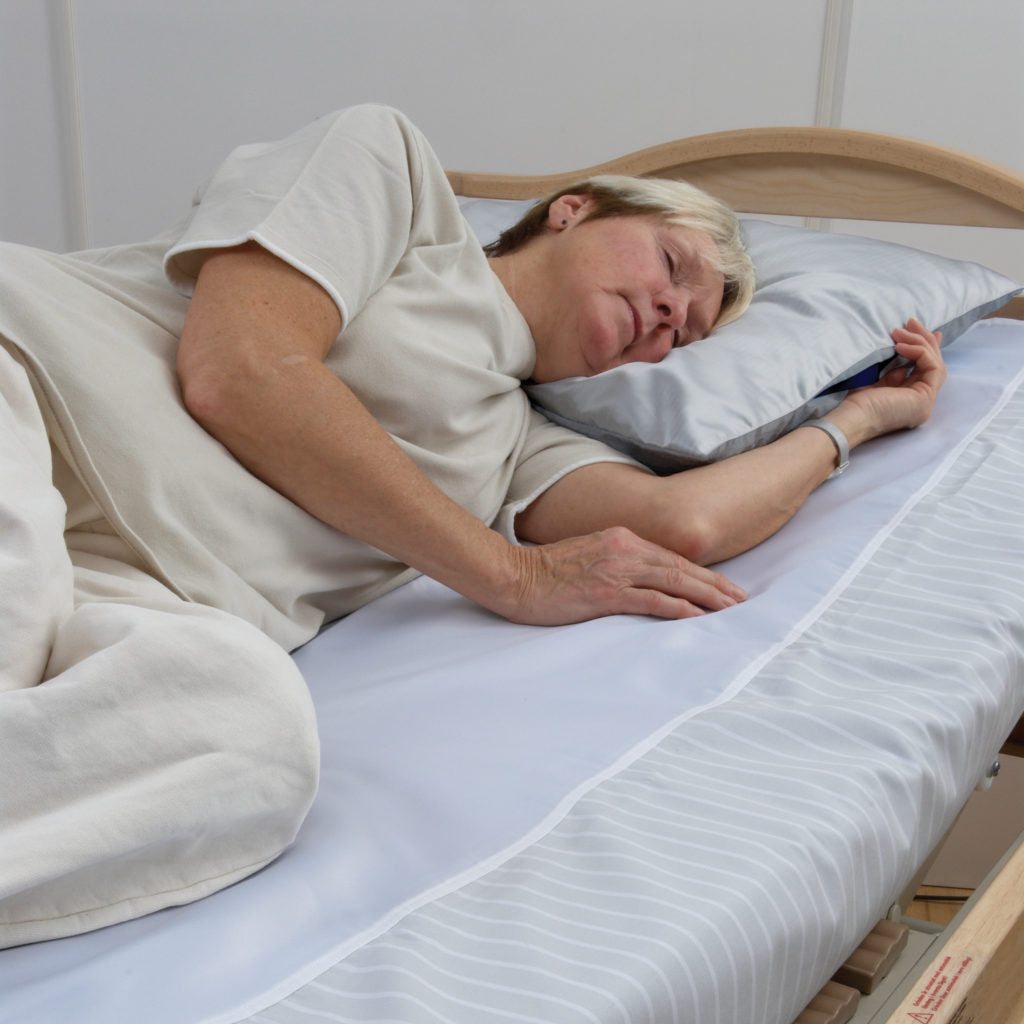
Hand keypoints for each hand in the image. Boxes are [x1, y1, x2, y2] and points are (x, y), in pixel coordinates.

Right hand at [499, 526, 747, 624]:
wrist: (512, 576)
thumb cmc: (545, 573)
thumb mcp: (588, 557)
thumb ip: (616, 563)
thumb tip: (642, 582)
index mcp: (621, 539)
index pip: (672, 557)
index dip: (704, 573)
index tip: (726, 588)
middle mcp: (624, 549)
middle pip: (681, 567)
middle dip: (716, 585)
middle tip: (742, 602)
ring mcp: (616, 570)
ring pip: (674, 581)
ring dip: (707, 597)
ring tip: (731, 611)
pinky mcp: (605, 593)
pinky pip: (651, 600)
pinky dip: (678, 608)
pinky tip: (698, 617)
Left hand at [832, 318, 945, 442]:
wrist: (851, 418)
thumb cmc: (856, 402)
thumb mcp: (877, 379)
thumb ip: (892, 368)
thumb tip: (901, 347)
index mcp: (909, 399)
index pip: (924, 368)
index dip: (922, 346)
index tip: (913, 327)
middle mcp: (921, 402)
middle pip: (932, 364)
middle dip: (923, 339)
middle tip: (910, 322)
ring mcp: (926, 402)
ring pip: (936, 363)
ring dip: (919, 342)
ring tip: (900, 331)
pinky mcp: (926, 398)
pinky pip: (933, 367)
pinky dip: (919, 352)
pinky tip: (901, 346)